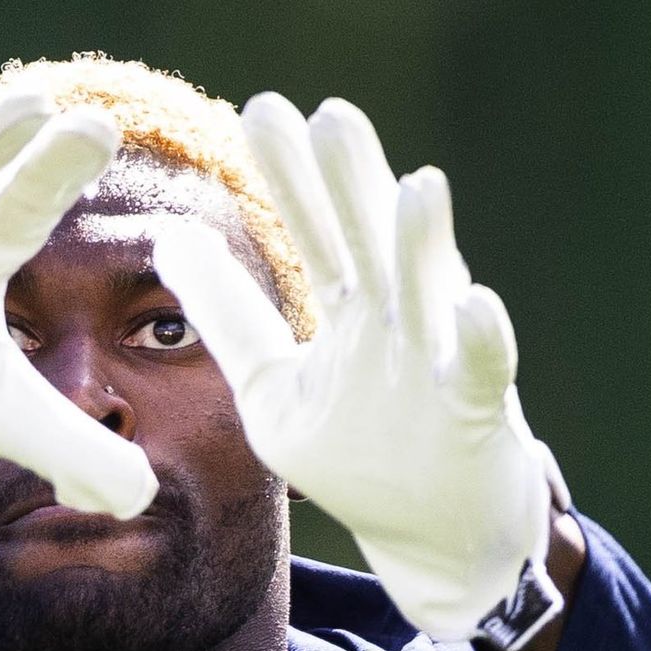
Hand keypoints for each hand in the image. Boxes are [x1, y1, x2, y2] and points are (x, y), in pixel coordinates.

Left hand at [153, 93, 562, 639]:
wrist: (444, 541)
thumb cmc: (362, 458)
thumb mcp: (274, 386)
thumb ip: (229, 316)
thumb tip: (167, 241)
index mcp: (351, 312)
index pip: (313, 232)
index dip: (290, 176)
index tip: (261, 109)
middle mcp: (396, 323)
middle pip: (368, 242)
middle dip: (350, 183)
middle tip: (328, 114)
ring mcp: (438, 366)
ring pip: (429, 293)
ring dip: (423, 243)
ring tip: (415, 184)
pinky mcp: (477, 416)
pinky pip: (483, 374)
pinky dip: (482, 339)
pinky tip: (474, 302)